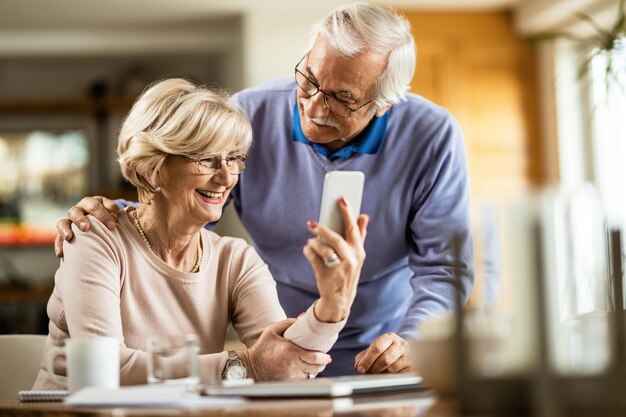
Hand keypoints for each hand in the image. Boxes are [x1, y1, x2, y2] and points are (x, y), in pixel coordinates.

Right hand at [54, 196, 119, 257]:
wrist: (105, 226)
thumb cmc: (113, 220)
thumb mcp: (117, 215)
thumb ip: (120, 214)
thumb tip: (116, 218)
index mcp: (93, 202)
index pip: (96, 205)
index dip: (104, 215)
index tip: (112, 226)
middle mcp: (79, 209)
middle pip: (76, 211)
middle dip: (81, 219)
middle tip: (86, 228)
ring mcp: (70, 220)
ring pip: (63, 222)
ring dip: (66, 229)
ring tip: (69, 237)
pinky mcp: (64, 231)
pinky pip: (58, 237)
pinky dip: (59, 245)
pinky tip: (61, 254)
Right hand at [240, 319, 331, 380]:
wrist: (251, 366)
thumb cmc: (262, 347)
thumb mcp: (272, 331)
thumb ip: (287, 323)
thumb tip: (301, 317)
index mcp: (291, 352)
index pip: (314, 358)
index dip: (324, 358)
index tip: (327, 356)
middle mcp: (292, 366)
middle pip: (316, 368)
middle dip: (322, 364)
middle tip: (324, 359)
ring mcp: (290, 376)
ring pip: (310, 375)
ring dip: (314, 370)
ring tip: (314, 364)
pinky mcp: (287, 382)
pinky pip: (302, 380)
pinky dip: (306, 376)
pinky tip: (305, 370)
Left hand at [303, 197, 368, 322]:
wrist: (340, 299)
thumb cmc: (347, 271)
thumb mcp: (356, 255)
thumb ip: (360, 235)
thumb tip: (364, 215)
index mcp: (359, 252)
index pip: (354, 229)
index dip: (348, 213)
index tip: (342, 199)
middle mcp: (351, 260)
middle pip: (337, 239)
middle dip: (324, 228)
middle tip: (311, 222)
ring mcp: (339, 269)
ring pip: (324, 250)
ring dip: (314, 242)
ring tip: (310, 239)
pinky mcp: (326, 276)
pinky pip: (314, 259)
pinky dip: (308, 251)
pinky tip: (307, 248)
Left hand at [354, 333, 412, 373]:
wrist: (409, 353)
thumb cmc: (388, 351)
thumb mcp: (376, 349)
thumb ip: (364, 356)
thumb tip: (358, 366)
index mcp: (390, 337)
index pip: (376, 347)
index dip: (367, 360)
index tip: (360, 369)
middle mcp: (401, 345)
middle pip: (384, 359)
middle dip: (373, 368)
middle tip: (368, 373)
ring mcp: (409, 357)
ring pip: (392, 369)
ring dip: (381, 374)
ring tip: (378, 375)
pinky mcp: (414, 368)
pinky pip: (399, 376)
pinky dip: (391, 379)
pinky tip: (388, 377)